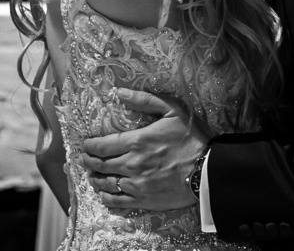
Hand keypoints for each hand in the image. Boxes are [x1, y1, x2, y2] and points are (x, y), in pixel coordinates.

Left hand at [78, 88, 210, 211]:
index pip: (101, 146)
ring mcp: (137, 185)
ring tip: (92, 176)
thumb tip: (119, 92)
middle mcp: (131, 165)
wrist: (209, 170)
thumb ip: (144, 99)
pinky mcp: (144, 201)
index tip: (85, 144)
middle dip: (88, 162)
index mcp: (136, 142)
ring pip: (106, 184)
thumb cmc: (192, 137)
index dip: (89, 146)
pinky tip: (104, 195)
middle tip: (84, 159)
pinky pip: (118, 202)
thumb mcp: (172, 109)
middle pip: (100, 165)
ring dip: (95, 179)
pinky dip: (107, 199)